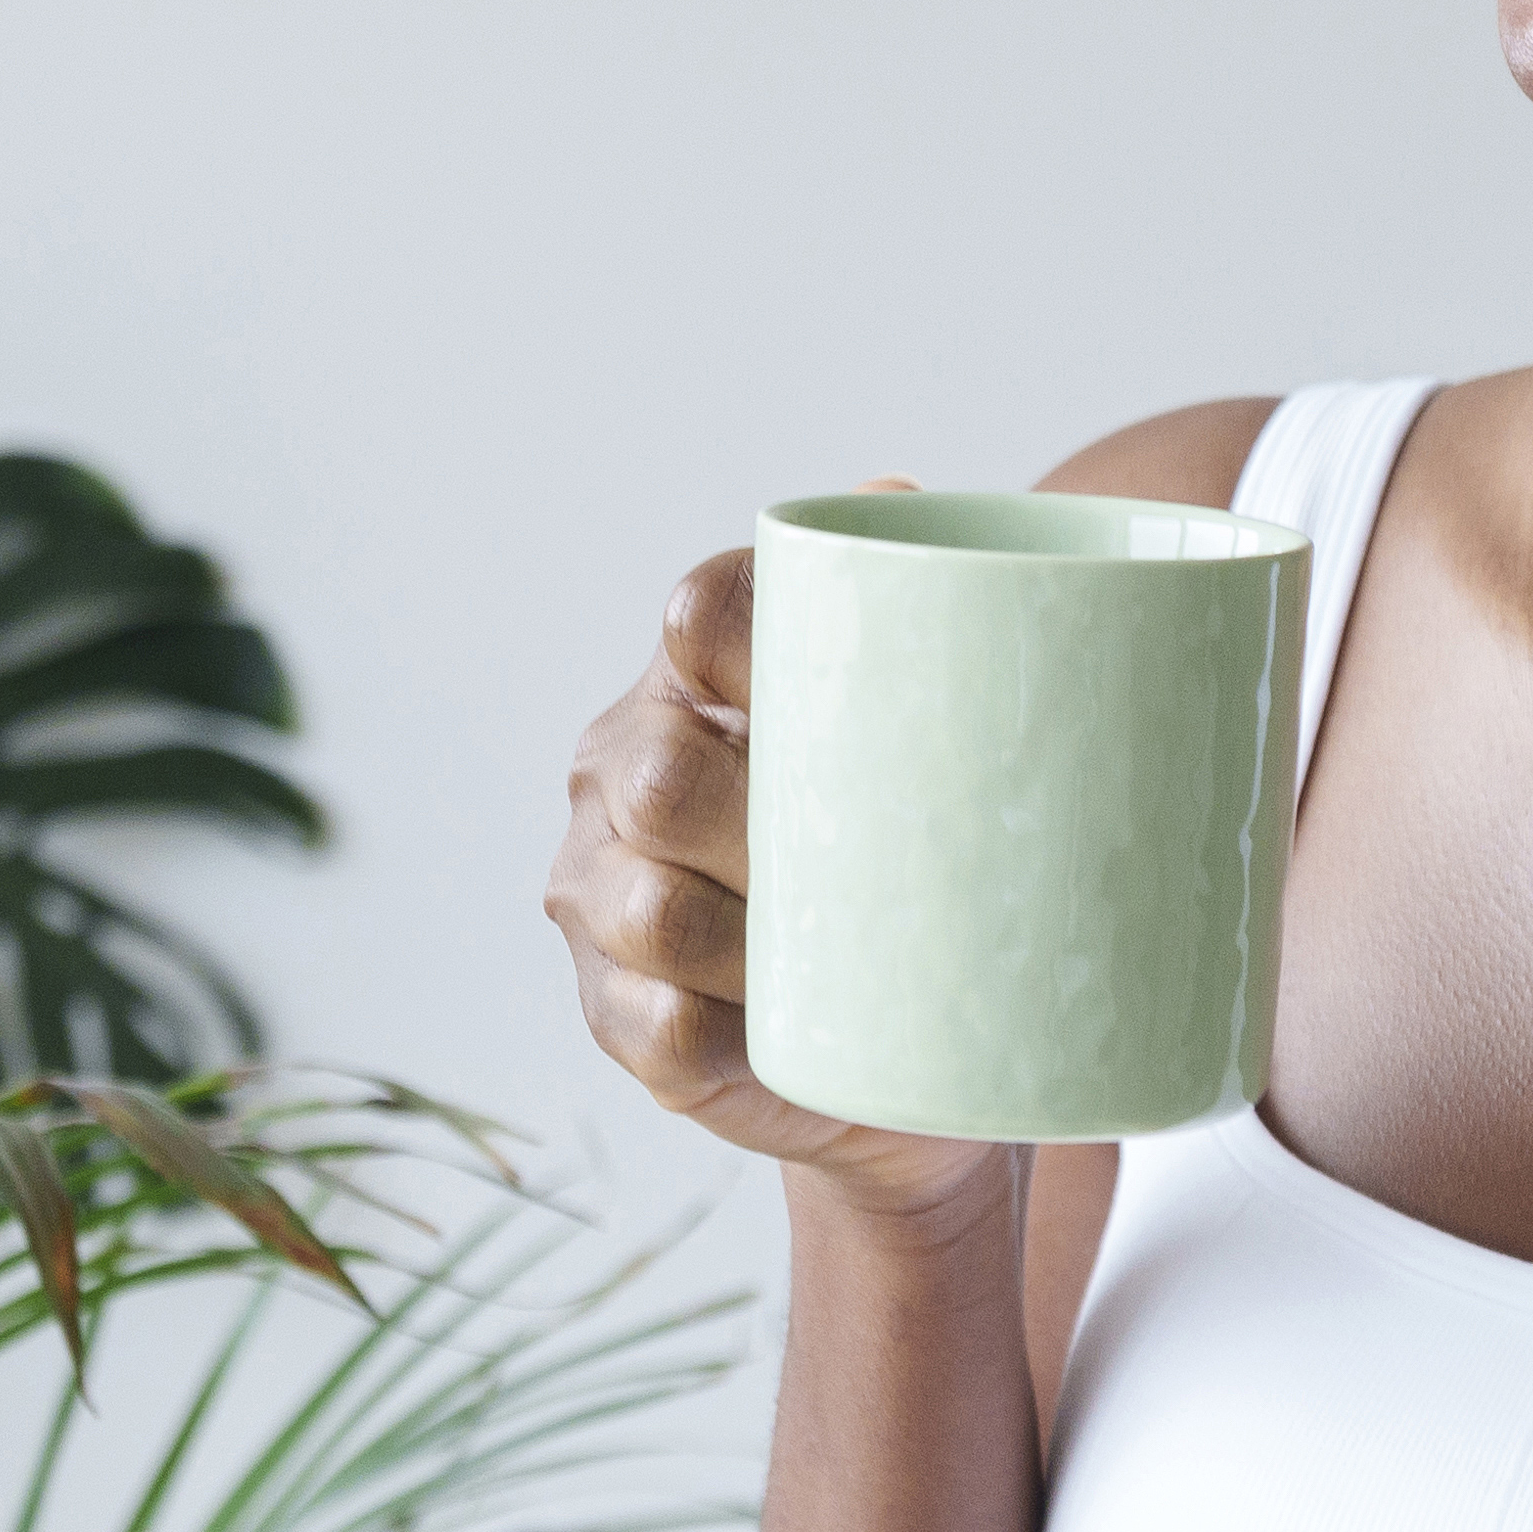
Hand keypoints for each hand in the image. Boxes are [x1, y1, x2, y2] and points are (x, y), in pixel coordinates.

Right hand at [544, 505, 1014, 1223]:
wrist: (916, 1041)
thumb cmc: (913, 854)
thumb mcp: (928, 735)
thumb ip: (919, 613)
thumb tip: (895, 490)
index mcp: (693, 677)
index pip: (705, 611)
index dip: (762, 636)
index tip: (852, 686)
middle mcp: (621, 770)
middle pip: (659, 774)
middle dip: (766, 823)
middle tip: (884, 859)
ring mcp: (604, 899)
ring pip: (653, 910)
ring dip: (755, 941)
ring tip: (848, 956)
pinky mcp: (618, 1020)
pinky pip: (661, 1023)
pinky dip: (734, 1027)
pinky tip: (793, 1021)